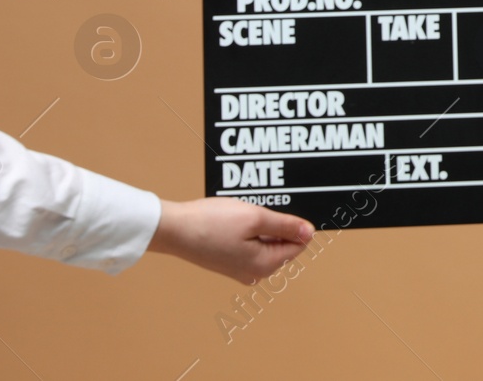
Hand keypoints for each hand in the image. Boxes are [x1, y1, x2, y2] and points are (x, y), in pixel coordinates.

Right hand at [145, 197, 314, 283]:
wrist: (173, 229)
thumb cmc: (211, 223)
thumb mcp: (255, 218)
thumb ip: (286, 226)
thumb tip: (309, 233)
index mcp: (265, 266)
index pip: (298, 244)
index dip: (295, 223)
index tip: (281, 209)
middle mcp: (255, 273)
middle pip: (282, 244)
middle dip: (275, 224)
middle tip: (254, 210)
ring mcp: (240, 270)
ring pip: (266, 242)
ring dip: (260, 225)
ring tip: (240, 214)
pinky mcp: (229, 262)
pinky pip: (250, 244)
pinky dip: (247, 229)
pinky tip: (233, 219)